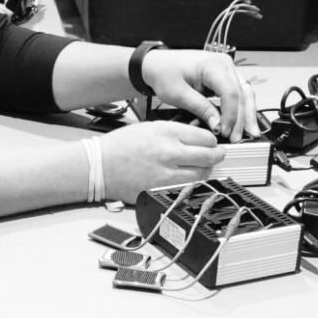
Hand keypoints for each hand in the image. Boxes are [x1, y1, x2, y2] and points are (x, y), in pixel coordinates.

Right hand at [99, 121, 224, 202]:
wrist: (100, 165)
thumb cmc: (120, 145)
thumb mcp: (150, 127)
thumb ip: (176, 132)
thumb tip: (198, 137)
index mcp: (166, 132)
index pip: (205, 136)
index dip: (212, 140)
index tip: (211, 141)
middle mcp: (169, 152)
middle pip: (209, 156)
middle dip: (217, 155)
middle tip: (218, 154)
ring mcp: (166, 174)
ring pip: (202, 175)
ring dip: (207, 171)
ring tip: (204, 167)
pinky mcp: (161, 191)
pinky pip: (187, 189)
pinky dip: (192, 184)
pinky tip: (189, 179)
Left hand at [141, 49, 258, 141]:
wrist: (157, 63)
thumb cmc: (164, 72)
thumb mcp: (178, 94)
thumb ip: (201, 109)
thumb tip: (218, 125)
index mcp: (212, 64)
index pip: (230, 92)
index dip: (230, 115)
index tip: (225, 131)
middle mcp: (223, 63)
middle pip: (242, 93)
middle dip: (241, 118)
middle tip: (237, 138)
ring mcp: (226, 68)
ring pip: (245, 92)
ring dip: (247, 114)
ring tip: (248, 133)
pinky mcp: (225, 75)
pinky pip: (239, 92)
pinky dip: (242, 108)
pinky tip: (243, 122)